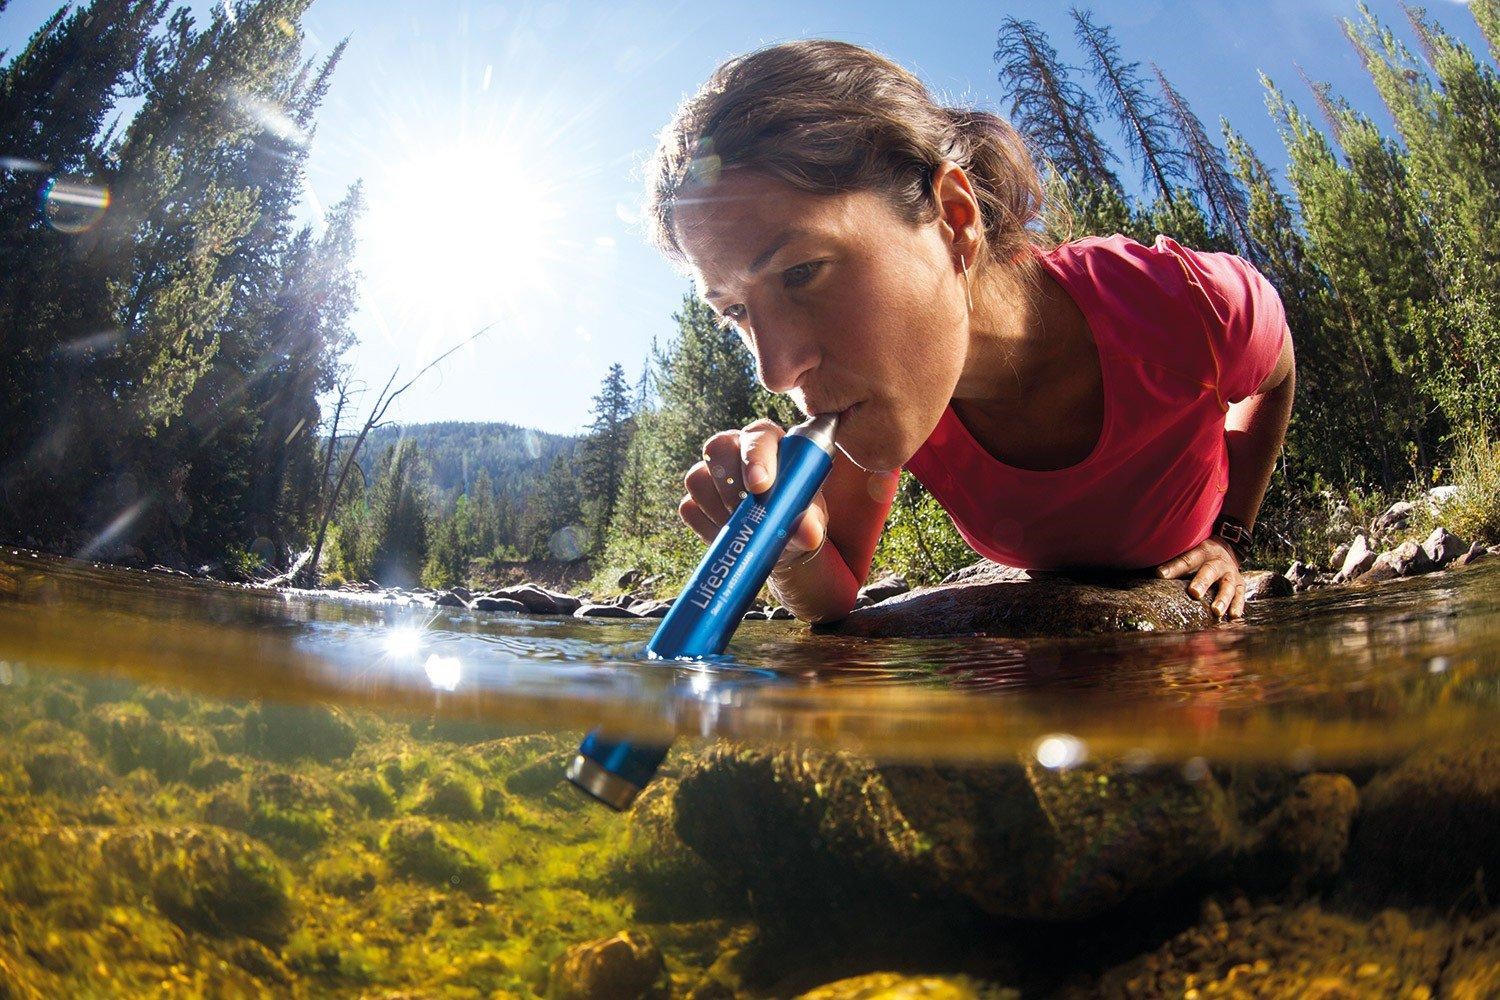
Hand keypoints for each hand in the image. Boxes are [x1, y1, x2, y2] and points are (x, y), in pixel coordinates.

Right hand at [679, 418, 827, 567]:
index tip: (760, 486)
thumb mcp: (809, 520)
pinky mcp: (694, 499)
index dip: (755, 457)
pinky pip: (690, 508)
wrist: (775, 539)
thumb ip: (810, 522)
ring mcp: (710, 473)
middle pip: (718, 447)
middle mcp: (735, 450)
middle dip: (731, 484)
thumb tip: (808, 533)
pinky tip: (729, 536)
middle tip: (747, 514)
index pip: (757, 436)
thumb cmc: (796, 517)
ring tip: (744, 528)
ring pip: (698, 479)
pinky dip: (708, 527)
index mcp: (769, 443)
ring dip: (719, 509)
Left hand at [1156, 537, 1244, 621]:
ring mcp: (1231, 574)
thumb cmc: (1200, 556)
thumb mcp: (1189, 552)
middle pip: (1209, 571)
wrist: (1228, 548)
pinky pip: (1241, 596)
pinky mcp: (1241, 585)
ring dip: (1223, 599)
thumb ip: (1174, 563)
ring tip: (1216, 612)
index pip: (1187, 560)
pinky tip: (1233, 616)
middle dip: (1202, 582)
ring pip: (1228, 586)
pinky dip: (1238, 606)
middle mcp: (1218, 562)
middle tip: (1194, 593)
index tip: (1160, 575)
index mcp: (1202, 552)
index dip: (1174, 567)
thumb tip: (1152, 573)